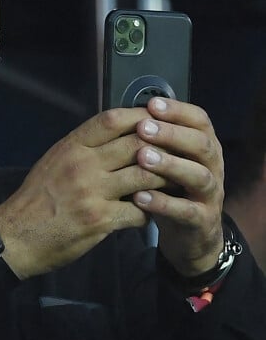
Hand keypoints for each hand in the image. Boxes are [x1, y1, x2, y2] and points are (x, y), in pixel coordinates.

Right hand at [0, 106, 170, 278]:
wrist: (15, 238)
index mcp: (71, 147)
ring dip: (165, 179)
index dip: (140, 116)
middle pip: (136, 144)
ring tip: (175, 181)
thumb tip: (114, 133)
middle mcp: (82, 164)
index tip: (157, 119)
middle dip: (162, 147)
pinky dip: (152, 210)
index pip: (112, 119)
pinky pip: (139, 211)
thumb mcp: (53, 162)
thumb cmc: (35, 200)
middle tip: (179, 152)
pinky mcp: (100, 220)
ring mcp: (92, 192)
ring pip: (145, 175)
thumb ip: (82, 147)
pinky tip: (155, 212)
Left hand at [132, 97, 223, 276]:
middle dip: (172, 134)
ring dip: (170, 165)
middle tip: (143, 127)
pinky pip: (186, 211)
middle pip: (201, 144)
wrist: (189, 236)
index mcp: (205, 146)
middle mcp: (213, 166)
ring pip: (199, 176)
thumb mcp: (166, 162)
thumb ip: (154, 142)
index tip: (151, 104)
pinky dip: (163, 204)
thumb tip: (125, 114)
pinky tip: (140, 197)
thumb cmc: (171, 190)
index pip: (199, 120)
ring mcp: (210, 194)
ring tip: (142, 158)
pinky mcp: (202, 221)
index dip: (178, 110)